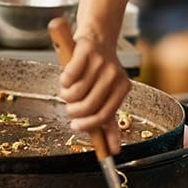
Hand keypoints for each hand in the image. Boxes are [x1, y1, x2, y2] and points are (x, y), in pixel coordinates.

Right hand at [58, 35, 130, 153]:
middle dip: (74, 111)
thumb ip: (109, 122)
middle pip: (89, 106)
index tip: (76, 126)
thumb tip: (114, 150)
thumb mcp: (107, 95)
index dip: (88, 124)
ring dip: (66, 94)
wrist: (97, 37)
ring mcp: (101, 62)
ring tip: (68, 89)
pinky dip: (63, 79)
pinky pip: (68, 76)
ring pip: (76, 92)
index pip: (105, 115)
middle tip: (70, 107)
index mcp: (123, 87)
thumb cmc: (100, 71)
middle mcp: (114, 75)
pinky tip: (67, 76)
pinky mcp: (86, 51)